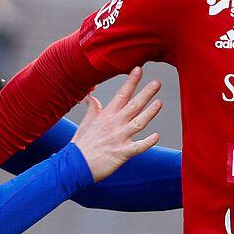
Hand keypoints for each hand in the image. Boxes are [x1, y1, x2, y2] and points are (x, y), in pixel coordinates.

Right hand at [71, 65, 162, 181]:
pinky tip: (156, 136)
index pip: (121, 95)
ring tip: (159, 103)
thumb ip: (92, 109)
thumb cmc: (81, 144)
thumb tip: (91, 97)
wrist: (75, 165)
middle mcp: (114, 125)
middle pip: (133, 106)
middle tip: (157, 83)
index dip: (131, 82)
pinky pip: (137, 147)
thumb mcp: (86, 123)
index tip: (139, 69)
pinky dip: (147, 143)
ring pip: (137, 123)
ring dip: (149, 113)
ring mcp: (118, 138)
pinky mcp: (121, 153)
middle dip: (145, 94)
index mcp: (107, 116)